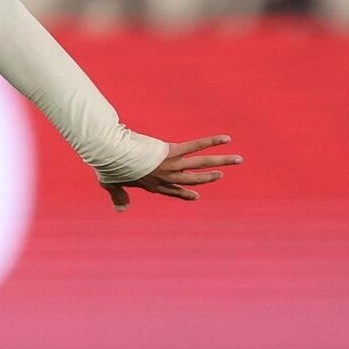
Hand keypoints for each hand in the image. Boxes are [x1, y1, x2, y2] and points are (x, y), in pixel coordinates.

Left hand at [103, 135, 240, 211]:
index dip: (185, 193)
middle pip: (194, 179)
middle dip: (209, 177)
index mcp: (154, 185)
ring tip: (238, 160)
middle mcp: (167, 178)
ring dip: (222, 161)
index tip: (196, 195)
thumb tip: (121, 209)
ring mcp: (172, 166)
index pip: (174, 191)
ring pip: (202, 164)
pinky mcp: (172, 152)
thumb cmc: (110, 168)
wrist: (113, 156)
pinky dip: (212, 141)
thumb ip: (118, 197)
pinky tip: (226, 138)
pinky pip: (196, 146)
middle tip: (222, 175)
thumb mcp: (112, 184)